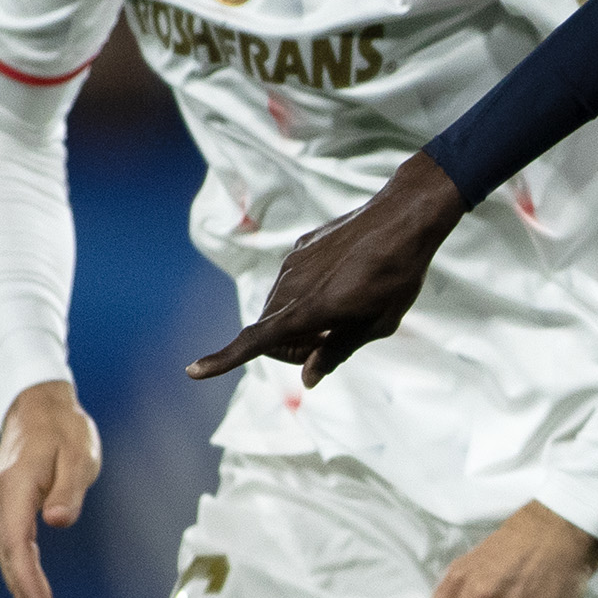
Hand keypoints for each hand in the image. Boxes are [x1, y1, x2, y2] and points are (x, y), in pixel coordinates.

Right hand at [0, 378, 101, 597]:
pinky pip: (14, 556)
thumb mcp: (78, 453)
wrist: (37, 408)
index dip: (32, 587)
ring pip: (11, 565)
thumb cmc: (63, 430)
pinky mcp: (4, 515)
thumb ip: (70, 487)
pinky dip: (26, 584)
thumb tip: (57, 522)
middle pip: (13, 566)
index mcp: (14, 489)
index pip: (19, 548)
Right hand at [190, 152, 465, 387]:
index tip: (192, 371)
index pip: (255, 341)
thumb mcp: (377, 324)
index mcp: (309, 309)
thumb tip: (307, 381)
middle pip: (269, 333)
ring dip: (297, 322)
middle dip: (290, 349)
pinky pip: (291, 282)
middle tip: (329, 345)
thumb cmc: (398, 276)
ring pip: (277, 307)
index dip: (223, 359)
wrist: (405, 216)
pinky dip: (304, 296)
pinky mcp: (301, 247)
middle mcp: (292, 285)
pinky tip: (342, 285)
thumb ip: (337, 351)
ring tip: (343, 313)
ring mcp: (294, 263)